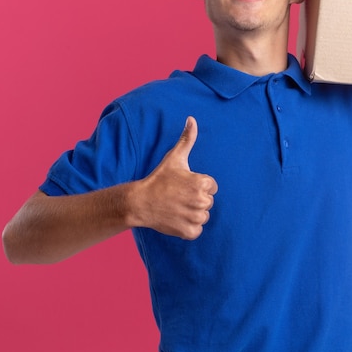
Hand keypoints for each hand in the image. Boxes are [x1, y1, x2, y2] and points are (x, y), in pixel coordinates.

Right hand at [127, 116, 217, 239]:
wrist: (140, 202)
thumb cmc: (159, 179)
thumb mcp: (174, 157)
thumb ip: (187, 139)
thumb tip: (192, 119)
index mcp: (203, 183)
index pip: (211, 186)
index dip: (198, 185)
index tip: (184, 185)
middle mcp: (202, 201)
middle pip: (208, 201)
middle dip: (195, 199)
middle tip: (178, 196)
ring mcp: (196, 217)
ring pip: (203, 216)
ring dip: (193, 213)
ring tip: (177, 207)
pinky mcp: (189, 232)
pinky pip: (197, 230)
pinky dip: (188, 227)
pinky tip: (176, 218)